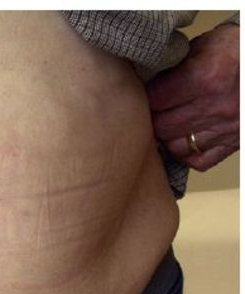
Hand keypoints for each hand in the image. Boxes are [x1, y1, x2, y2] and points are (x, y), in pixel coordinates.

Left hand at [146, 23, 238, 171]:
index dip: (145, 97)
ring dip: (168, 137)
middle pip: (162, 127)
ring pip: (176, 147)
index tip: (145, 94)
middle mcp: (214, 106)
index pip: (154, 99)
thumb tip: (145, 83)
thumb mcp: (203, 45)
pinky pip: (199, 161)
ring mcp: (225, 127)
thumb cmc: (236, 50)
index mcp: (204, 78)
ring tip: (168, 124)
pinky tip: (185, 140)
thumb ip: (173, 66)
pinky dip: (187, 154)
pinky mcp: (234, 141)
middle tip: (155, 110)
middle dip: (153, 118)